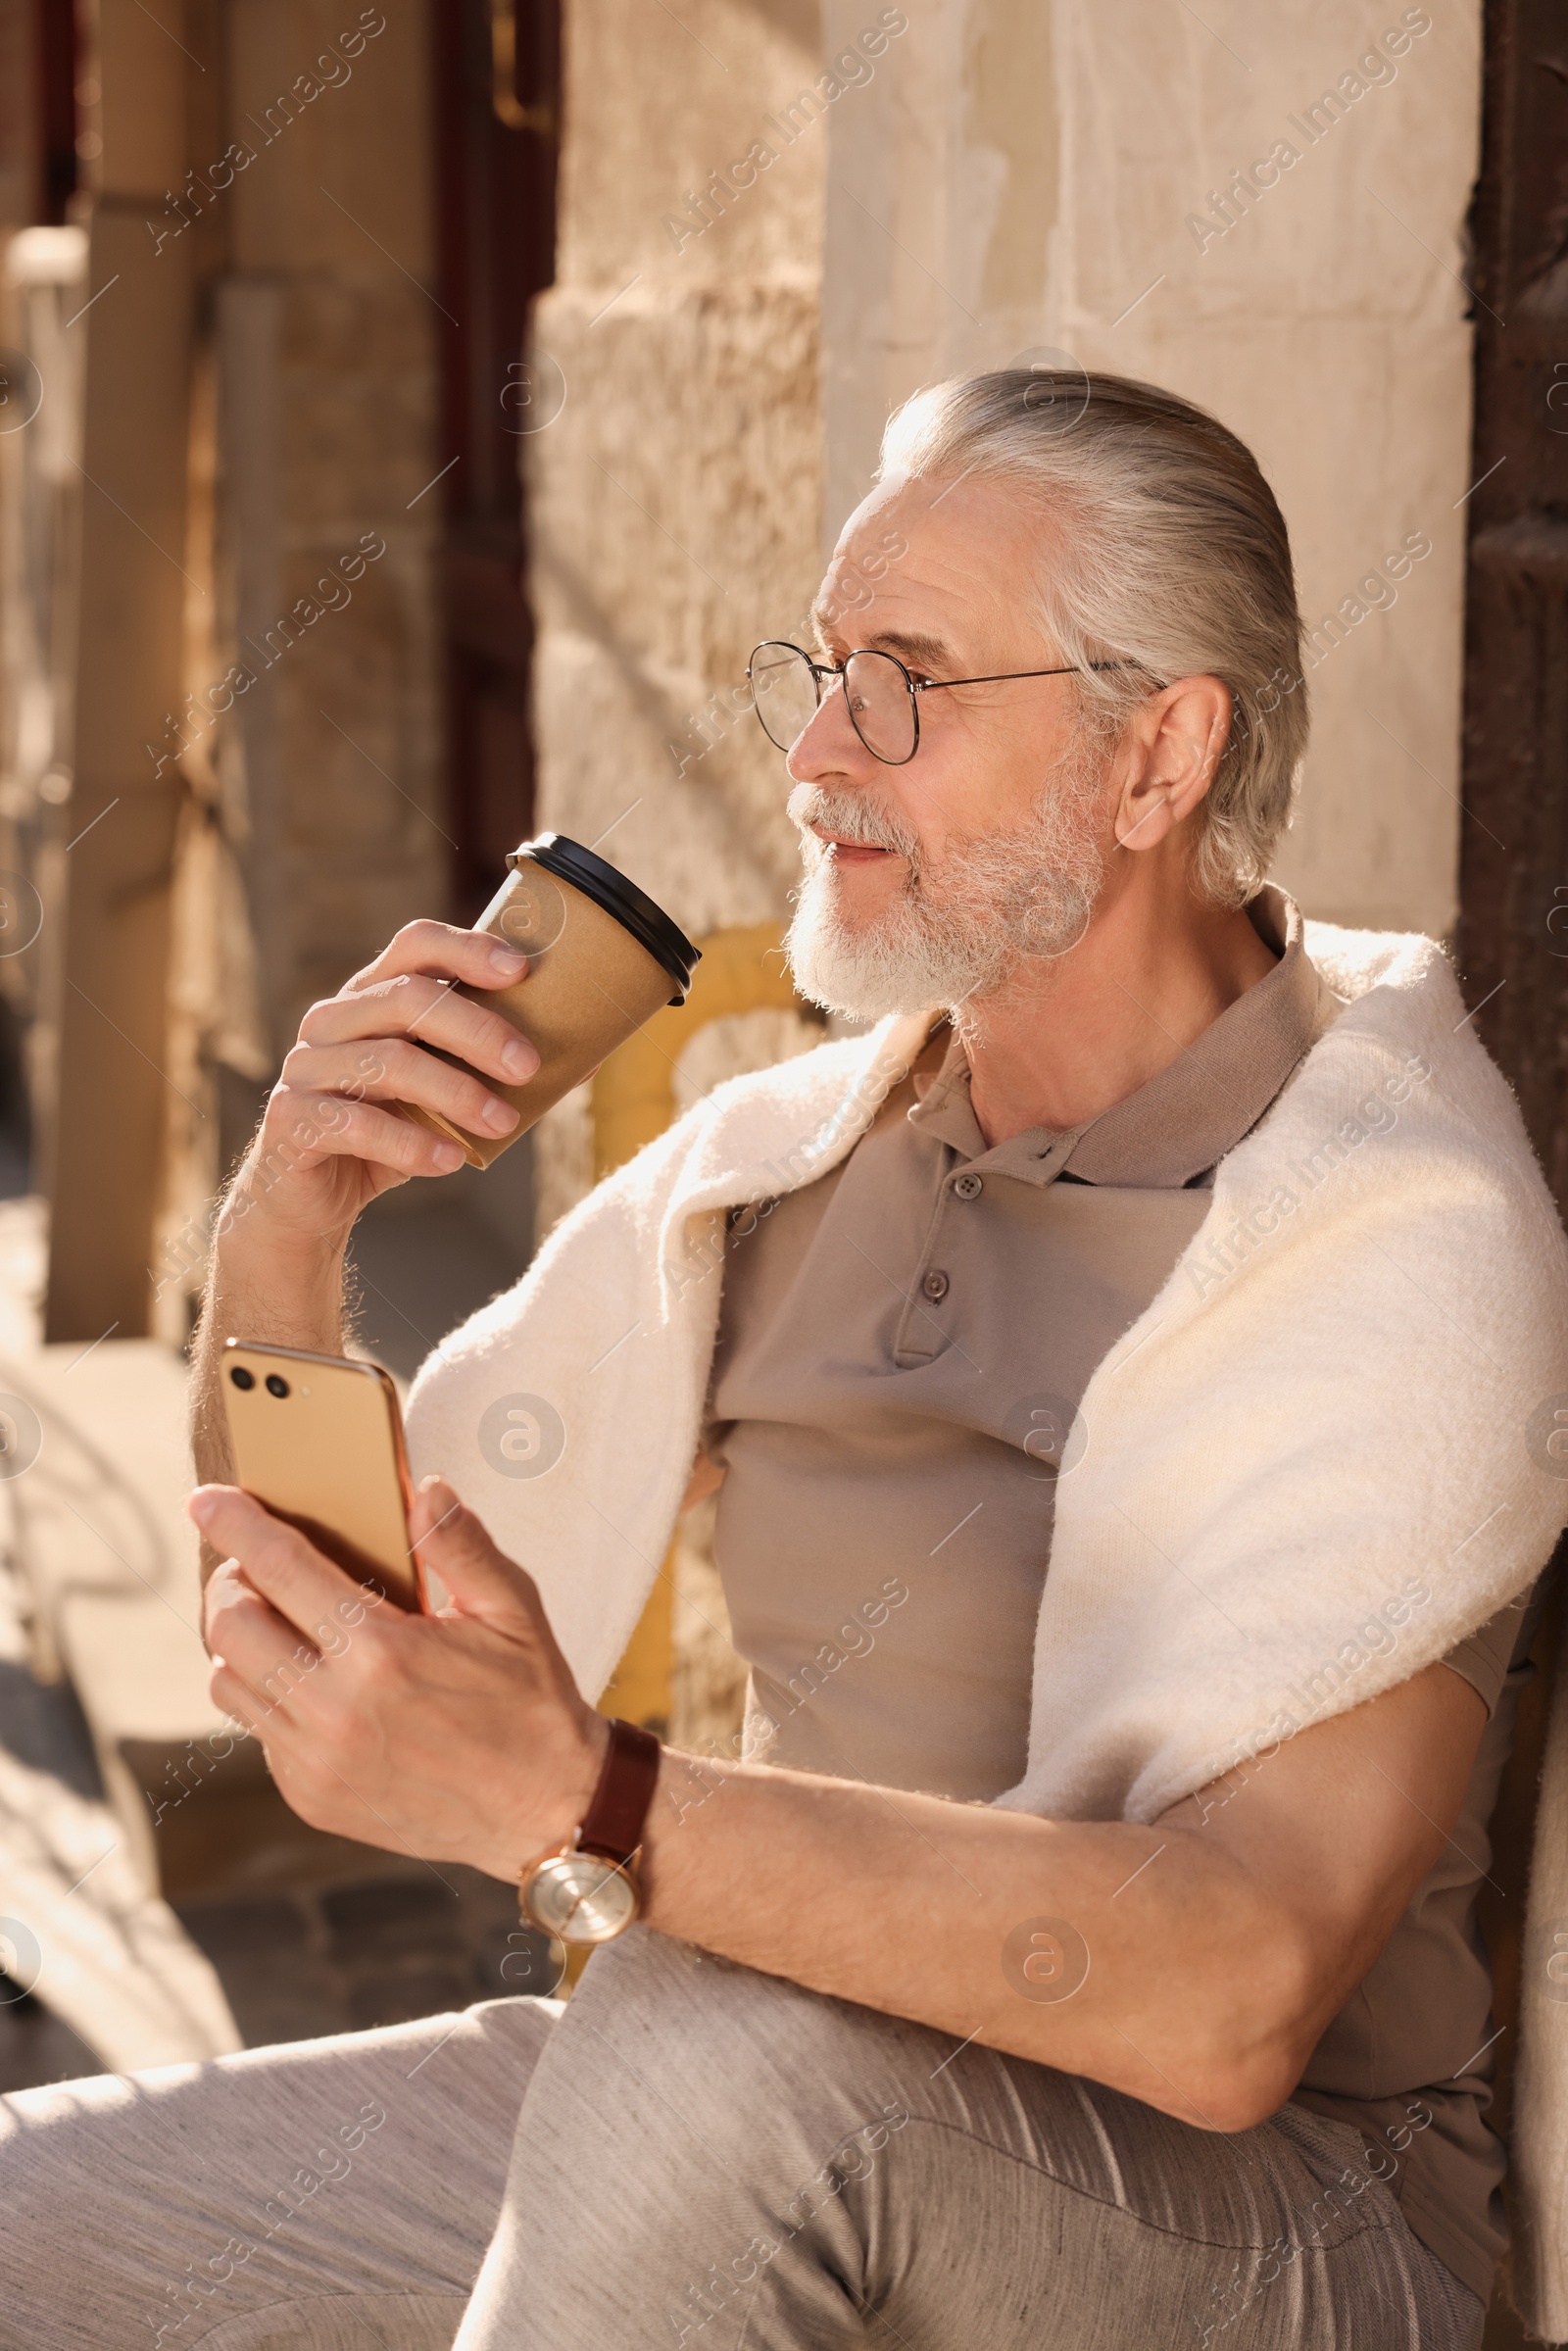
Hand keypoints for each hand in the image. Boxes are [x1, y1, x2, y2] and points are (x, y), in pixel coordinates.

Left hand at [191, 1473, 610, 1879]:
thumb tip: (423, 1488)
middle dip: (231, 1582)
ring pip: (228, 1682)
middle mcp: (338, 1709)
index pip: (281, 1570)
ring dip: (240, 1643)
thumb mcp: (513, 1609)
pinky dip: (269, 1696)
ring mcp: (318, 1761)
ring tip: (278, 1623)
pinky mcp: (312, 1798)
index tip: (207, 1498)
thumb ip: (461, 1545)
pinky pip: (258, 1732)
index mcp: (384, 1651)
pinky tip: (312, 1682)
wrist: (544, 1807)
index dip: (237, 1525)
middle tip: (254, 1568)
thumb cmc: (529, 1698)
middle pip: (230, 1625)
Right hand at [224, 921, 542, 1258]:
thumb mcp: (443, 1098)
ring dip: (456, 1093)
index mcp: (369, 997)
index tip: (522, 971)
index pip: (414, 945)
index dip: (467, 949)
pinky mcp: (290, 1119)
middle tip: (528, 1066)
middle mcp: (331, 1021)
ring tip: (503, 1124)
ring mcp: (305, 1068)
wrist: (310, 1204)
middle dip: (477, 1030)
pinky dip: (410, 1144)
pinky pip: (355, 1123)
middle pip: (407, 999)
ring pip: (388, 1062)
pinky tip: (450, 1162)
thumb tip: (588, 1058)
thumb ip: (493, 1071)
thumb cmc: (387, 1137)